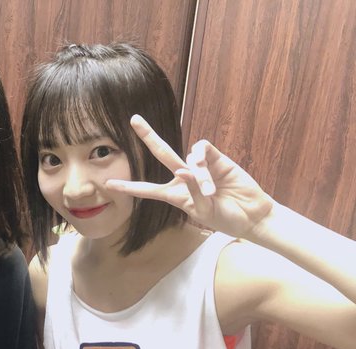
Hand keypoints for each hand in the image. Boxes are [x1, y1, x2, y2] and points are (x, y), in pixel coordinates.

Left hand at [105, 115, 274, 238]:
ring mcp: (200, 167)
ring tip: (211, 193)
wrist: (251, 215)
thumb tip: (184, 170)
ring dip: (198, 177)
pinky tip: (209, 176)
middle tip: (134, 119)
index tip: (108, 185)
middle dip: (148, 136)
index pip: (147, 190)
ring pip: (185, 157)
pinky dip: (202, 164)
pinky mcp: (216, 159)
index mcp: (175, 195)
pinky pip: (202, 152)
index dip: (128, 187)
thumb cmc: (225, 217)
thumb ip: (192, 193)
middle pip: (161, 153)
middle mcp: (184, 177)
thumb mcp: (204, 212)